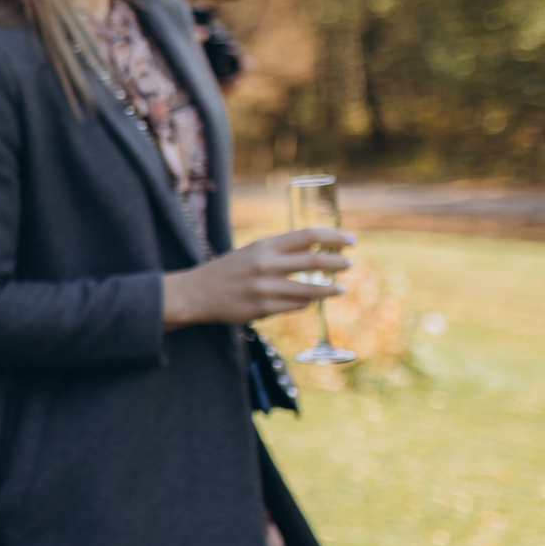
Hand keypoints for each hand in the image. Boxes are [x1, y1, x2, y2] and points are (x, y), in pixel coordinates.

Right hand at [161, 228, 351, 329]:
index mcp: (264, 245)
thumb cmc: (229, 270)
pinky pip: (296, 306)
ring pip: (311, 290)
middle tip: (350, 264)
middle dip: (339, 263)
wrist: (195, 293)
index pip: (308, 236)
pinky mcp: (262, 309)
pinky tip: (309, 300)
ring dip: (330, 289)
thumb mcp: (252, 251)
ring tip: (341, 288)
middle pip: (315, 262)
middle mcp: (265, 265)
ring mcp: (264, 289)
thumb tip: (318, 250)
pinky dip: (306, 302)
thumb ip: (281, 251)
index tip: (350, 241)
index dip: (334, 237)